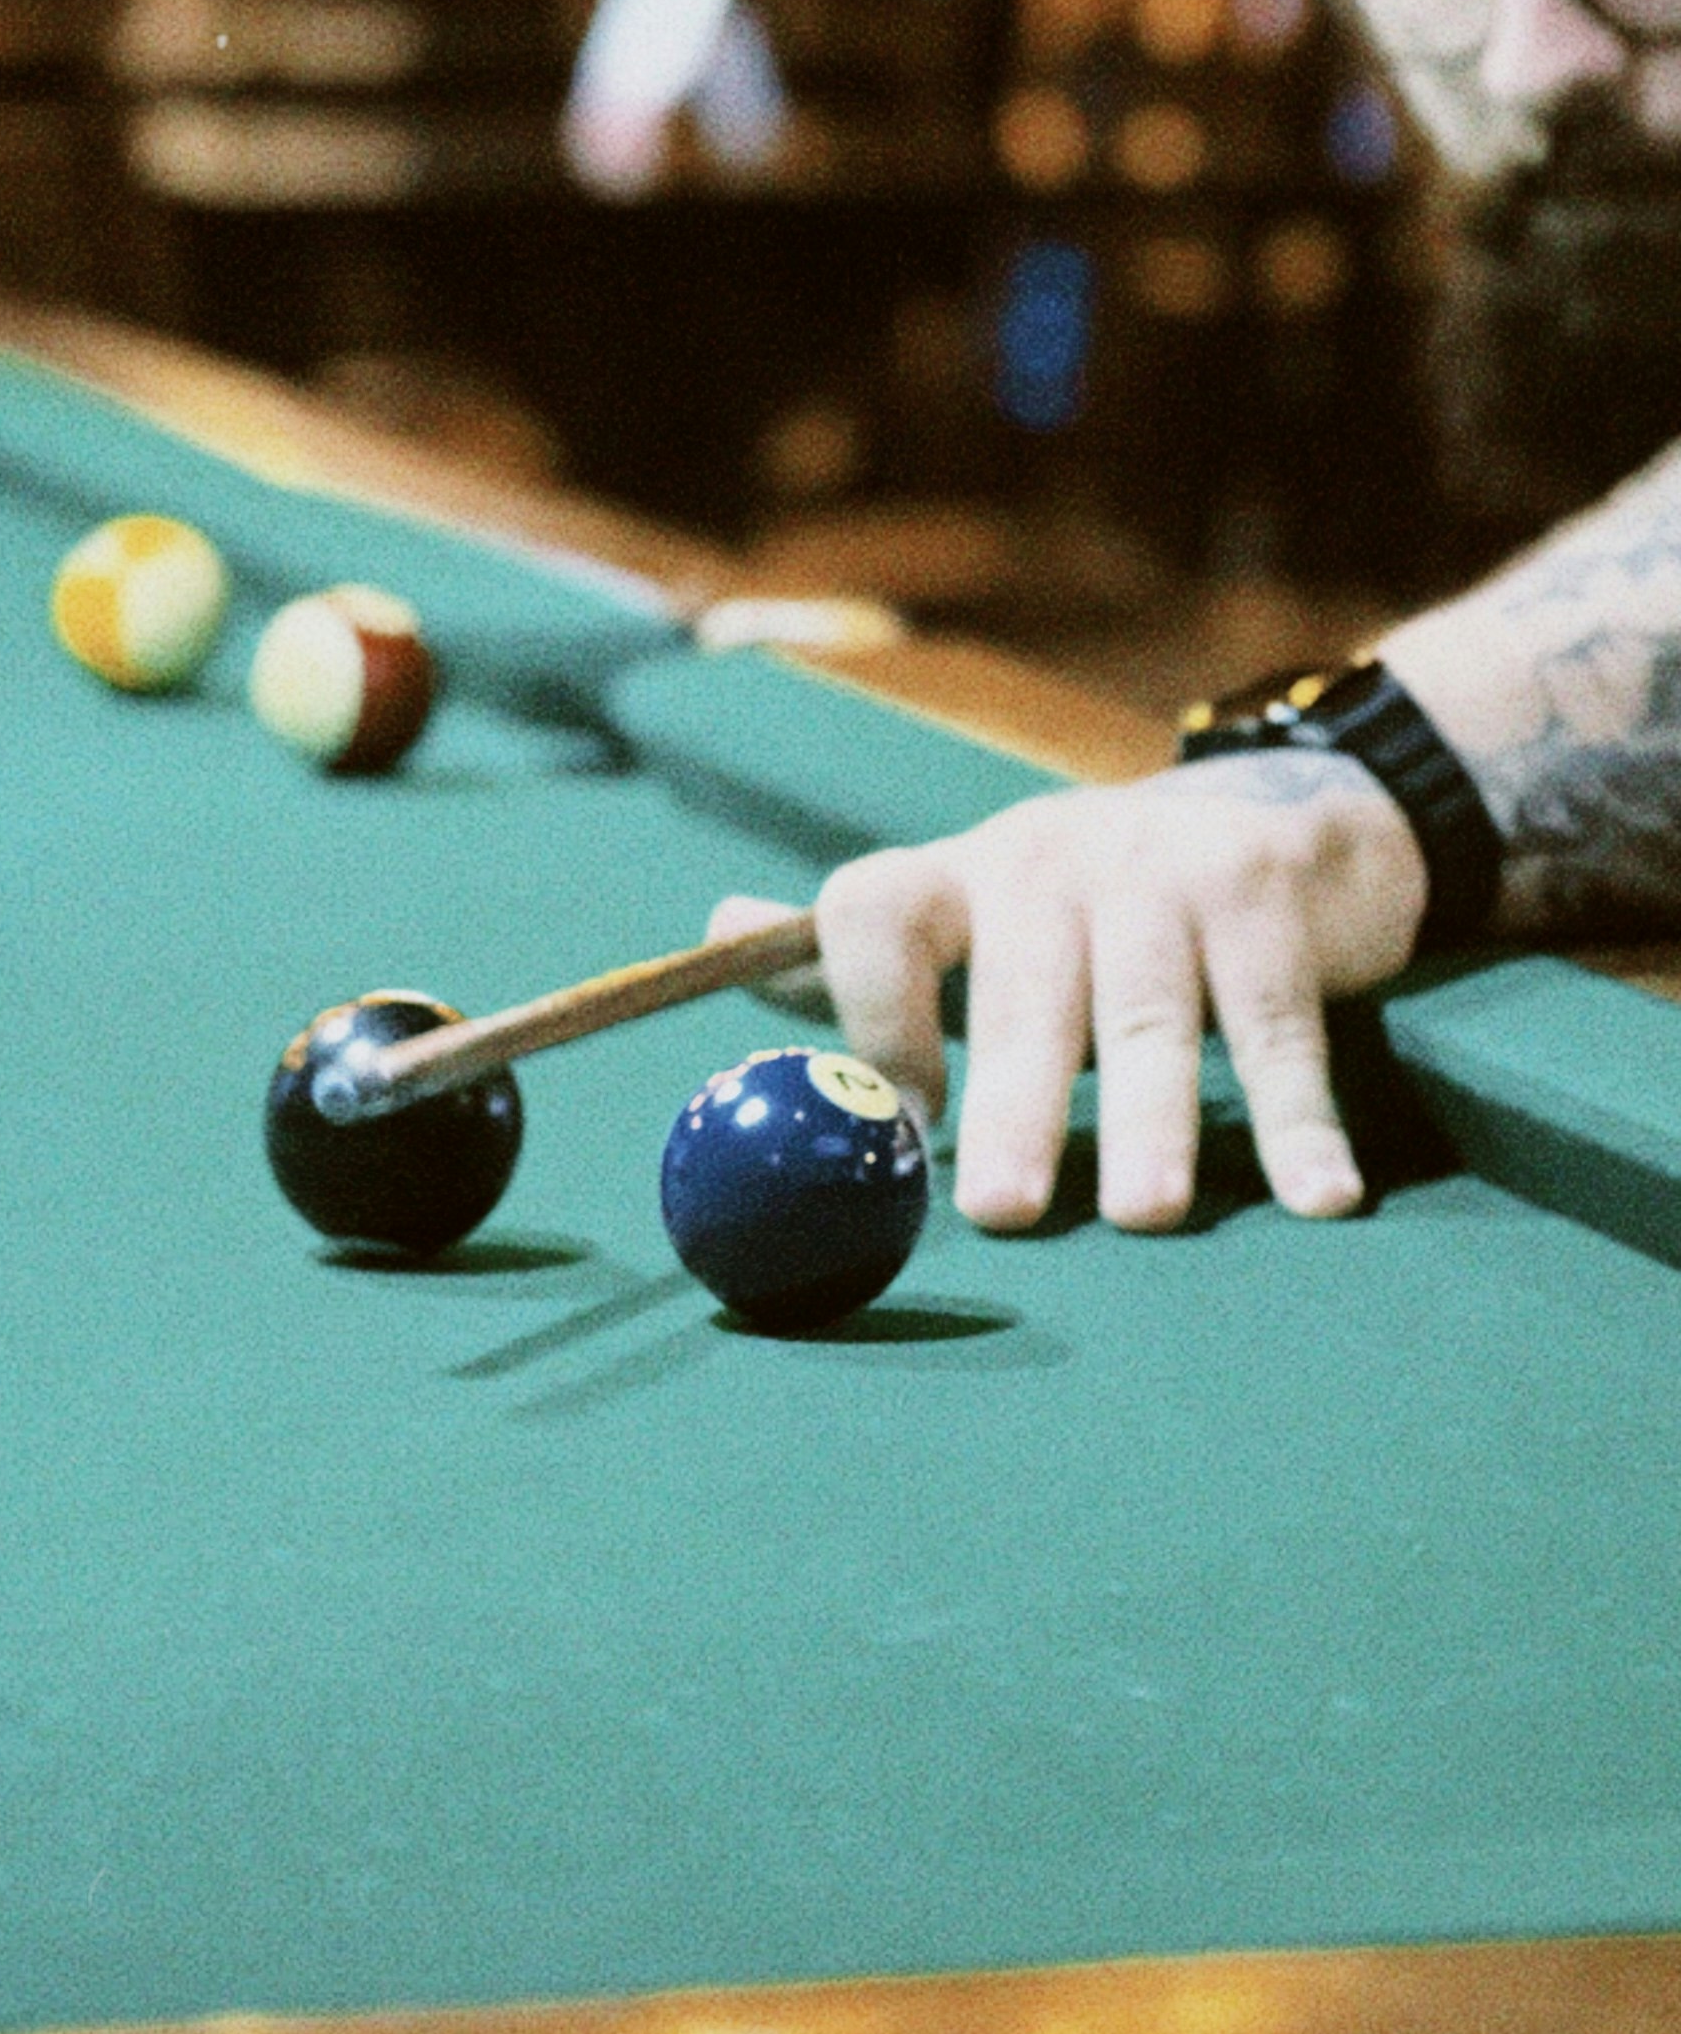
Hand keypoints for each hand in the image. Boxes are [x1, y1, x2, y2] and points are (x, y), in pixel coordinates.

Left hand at [808, 752, 1429, 1229]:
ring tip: (1148, 1217)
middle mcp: (1050, 860)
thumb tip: (712, 933)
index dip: (870, 1008)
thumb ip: (851, 946)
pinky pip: (1281, 1021)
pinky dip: (1301, 1116)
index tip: (897, 1123)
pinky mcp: (1267, 895)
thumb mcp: (971, 909)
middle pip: (1024, 987)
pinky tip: (1321, 1199)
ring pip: (1152, 1009)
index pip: (875, 908)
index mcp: (959, 872)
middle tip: (998, 1209)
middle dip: (1014, 1100)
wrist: (1278, 817)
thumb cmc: (1090, 906)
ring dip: (1153, 1114)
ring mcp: (1164, 872)